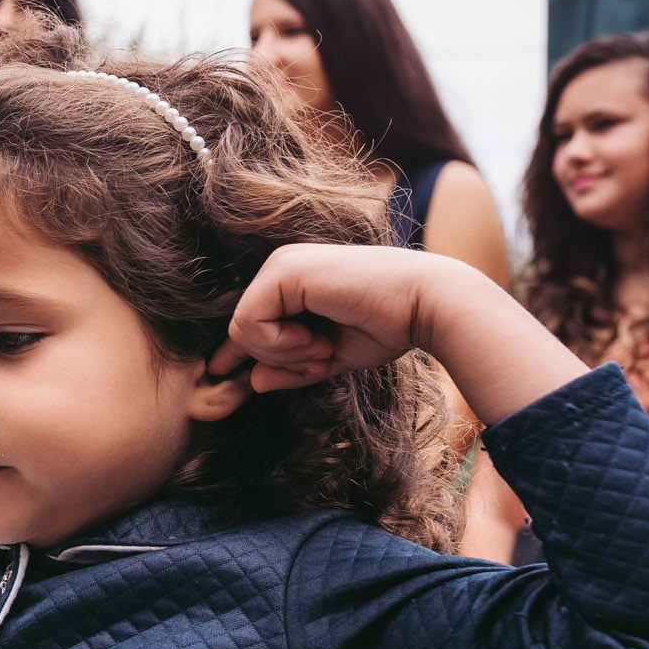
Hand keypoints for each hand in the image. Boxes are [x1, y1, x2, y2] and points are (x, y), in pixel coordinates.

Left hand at [211, 244, 450, 392]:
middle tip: (319, 359)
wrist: (427, 304)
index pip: (250, 320)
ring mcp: (281, 266)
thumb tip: (254, 382)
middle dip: (276, 360)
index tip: (221, 371)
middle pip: (242, 330)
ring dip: (281, 354)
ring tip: (322, 349)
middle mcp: (282, 268)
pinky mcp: (283, 272)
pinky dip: (280, 344)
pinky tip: (314, 339)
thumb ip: (292, 367)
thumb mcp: (331, 356)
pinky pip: (251, 323)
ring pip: (242, 329)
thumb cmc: (389, 326)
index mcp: (294, 282)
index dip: (236, 350)